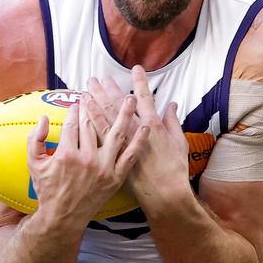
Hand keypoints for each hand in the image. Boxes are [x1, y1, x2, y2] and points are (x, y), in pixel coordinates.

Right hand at [25, 94, 138, 224]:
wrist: (62, 217)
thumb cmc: (47, 189)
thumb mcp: (33, 163)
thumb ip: (35, 138)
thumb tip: (44, 117)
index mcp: (66, 153)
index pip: (74, 123)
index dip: (76, 109)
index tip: (79, 99)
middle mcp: (87, 159)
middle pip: (94, 125)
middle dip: (96, 106)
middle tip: (100, 93)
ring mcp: (104, 168)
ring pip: (116, 135)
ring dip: (125, 115)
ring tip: (131, 99)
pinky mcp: (116, 178)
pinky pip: (130, 156)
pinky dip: (139, 141)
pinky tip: (145, 127)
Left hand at [87, 66, 189, 208]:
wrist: (165, 194)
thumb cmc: (175, 169)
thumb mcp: (180, 142)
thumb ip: (174, 121)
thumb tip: (172, 105)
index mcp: (154, 126)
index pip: (145, 98)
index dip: (140, 82)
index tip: (135, 68)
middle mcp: (135, 133)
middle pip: (117, 107)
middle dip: (106, 91)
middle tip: (96, 79)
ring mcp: (123, 146)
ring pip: (104, 120)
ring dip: (93, 104)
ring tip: (85, 92)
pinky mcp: (113, 158)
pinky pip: (98, 140)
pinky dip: (90, 126)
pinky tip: (82, 117)